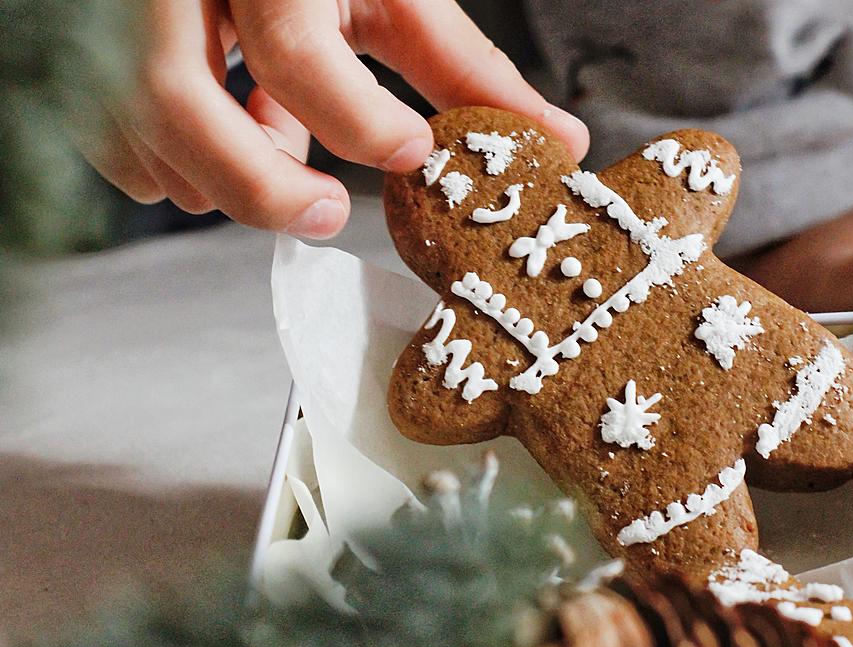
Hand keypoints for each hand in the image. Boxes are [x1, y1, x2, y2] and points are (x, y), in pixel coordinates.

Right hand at [79, 0, 589, 238]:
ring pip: (132, 124)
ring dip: (209, 176)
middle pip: (171, 96)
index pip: (294, 46)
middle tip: (324, 215)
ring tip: (276, 166)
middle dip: (257, 184)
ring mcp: (117, 13)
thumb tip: (556, 141)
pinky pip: (107, 132)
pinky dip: (170, 166)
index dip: (355, 118)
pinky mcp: (89, 48)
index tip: (409, 154)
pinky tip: (220, 146)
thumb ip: (467, 72)